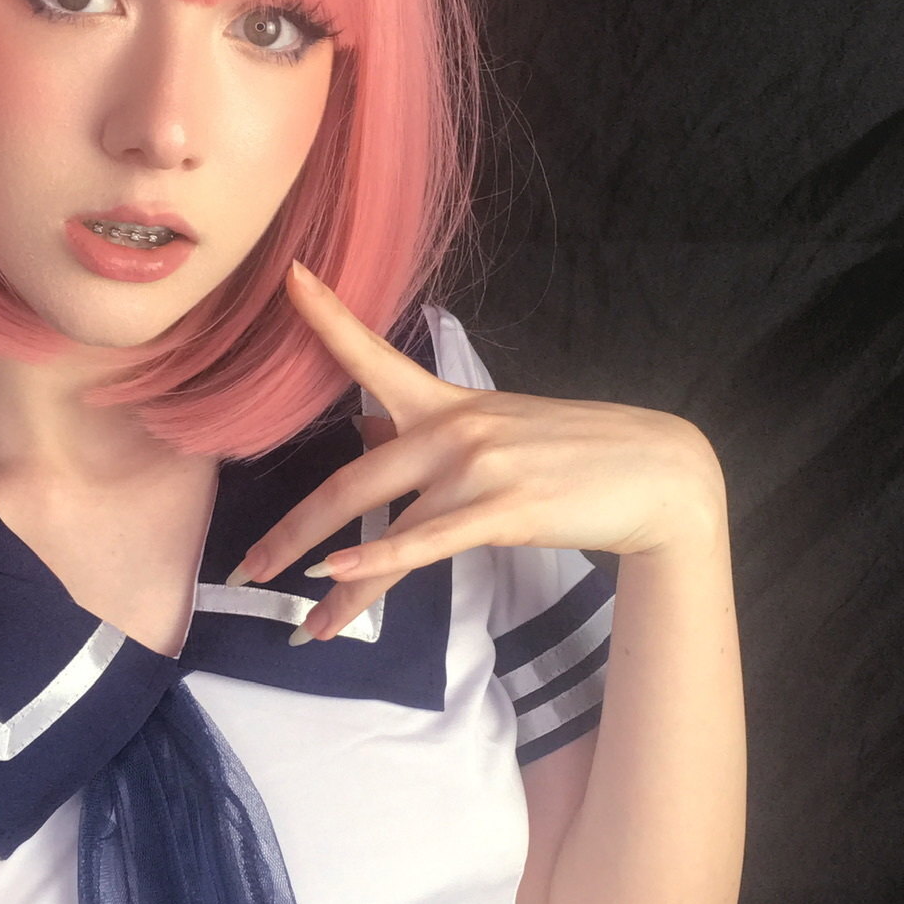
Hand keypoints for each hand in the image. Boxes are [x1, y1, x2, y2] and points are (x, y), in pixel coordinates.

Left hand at [227, 261, 725, 640]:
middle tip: (246, 568)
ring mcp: (478, 469)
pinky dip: (378, 564)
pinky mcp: (504, 511)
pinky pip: (425, 542)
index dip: (326, 315)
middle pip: (350, 478)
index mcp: (447, 402)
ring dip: (340, 587)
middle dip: (292, 530)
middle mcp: (453, 429)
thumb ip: (433, 440)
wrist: (658, 473)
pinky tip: (339, 582)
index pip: (372, 353)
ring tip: (306, 626)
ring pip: (383, 526)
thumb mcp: (499, 431)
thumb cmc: (577, 455)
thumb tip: (373, 443)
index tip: (288, 277)